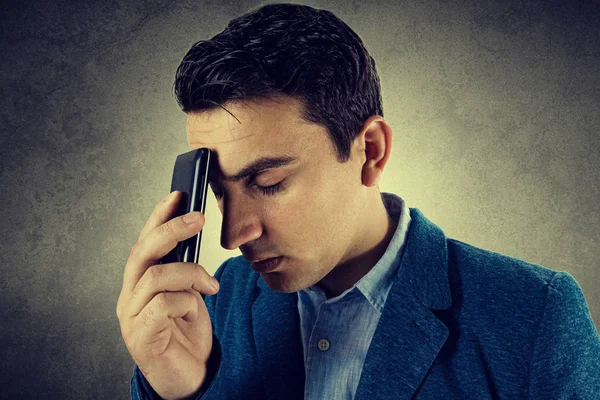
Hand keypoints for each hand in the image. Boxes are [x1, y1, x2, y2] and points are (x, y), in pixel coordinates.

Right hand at [116, 191, 218, 399]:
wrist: (190, 376)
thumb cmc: (188, 332)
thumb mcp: (191, 292)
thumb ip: (186, 268)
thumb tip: (194, 234)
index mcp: (141, 282)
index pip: (145, 241)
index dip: (159, 216)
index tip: (179, 194)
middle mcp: (130, 295)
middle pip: (142, 251)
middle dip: (171, 229)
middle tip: (199, 217)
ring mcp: (131, 316)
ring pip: (155, 275)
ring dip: (189, 274)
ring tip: (209, 285)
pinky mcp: (140, 335)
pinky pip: (163, 304)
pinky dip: (186, 300)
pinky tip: (197, 308)